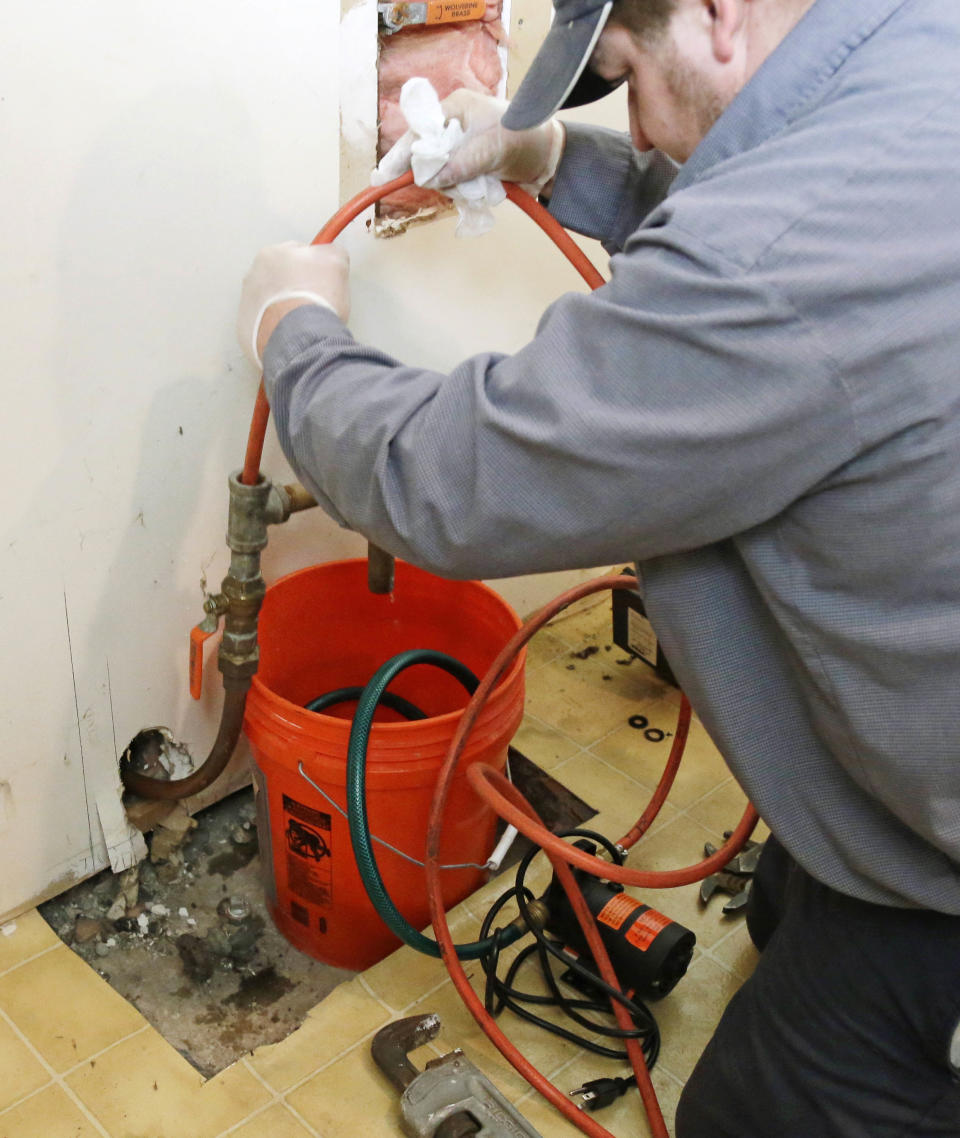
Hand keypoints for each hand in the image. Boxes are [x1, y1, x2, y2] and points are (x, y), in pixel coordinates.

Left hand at [236, 242, 349, 367]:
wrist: (300, 338)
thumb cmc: (315, 300)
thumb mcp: (336, 263)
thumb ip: (331, 252)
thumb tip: (330, 254)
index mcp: (271, 255)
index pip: (295, 253)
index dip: (313, 267)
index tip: (321, 280)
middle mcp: (252, 277)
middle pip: (280, 278)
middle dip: (296, 287)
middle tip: (314, 302)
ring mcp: (247, 304)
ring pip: (271, 302)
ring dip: (285, 308)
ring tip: (305, 321)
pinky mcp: (247, 330)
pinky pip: (264, 325)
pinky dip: (277, 328)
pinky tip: (294, 334)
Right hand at [374, 88, 564, 194]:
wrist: (549, 158)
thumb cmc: (524, 138)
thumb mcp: (492, 148)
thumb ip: (461, 162)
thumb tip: (430, 179)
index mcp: (454, 109)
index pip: (418, 132)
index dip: (400, 155)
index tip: (383, 176)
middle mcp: (452, 127)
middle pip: (427, 158)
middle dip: (440, 176)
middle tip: (463, 183)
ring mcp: (459, 149)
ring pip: (441, 177)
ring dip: (458, 187)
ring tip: (483, 184)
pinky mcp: (467, 168)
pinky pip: (454, 186)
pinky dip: (466, 192)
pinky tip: (485, 188)